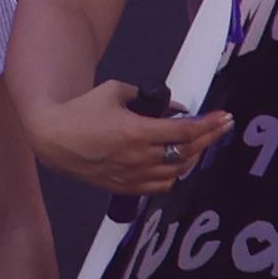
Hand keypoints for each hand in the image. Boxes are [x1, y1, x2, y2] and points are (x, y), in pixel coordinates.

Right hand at [30, 80, 230, 198]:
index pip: (185, 131)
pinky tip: (178, 162)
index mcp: (136, 131)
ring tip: (200, 143)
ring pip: (177, 171)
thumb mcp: (115, 91)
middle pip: (187, 151)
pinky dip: (174, 174)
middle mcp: (138, 157)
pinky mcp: (124, 187)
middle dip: (209, 138)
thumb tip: (175, 109)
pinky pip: (160, 185)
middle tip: (221, 126)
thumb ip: (148, 98)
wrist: (53, 137)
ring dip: (193, 156)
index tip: (224, 117)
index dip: (209, 124)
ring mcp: (132, 175)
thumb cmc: (81, 111)